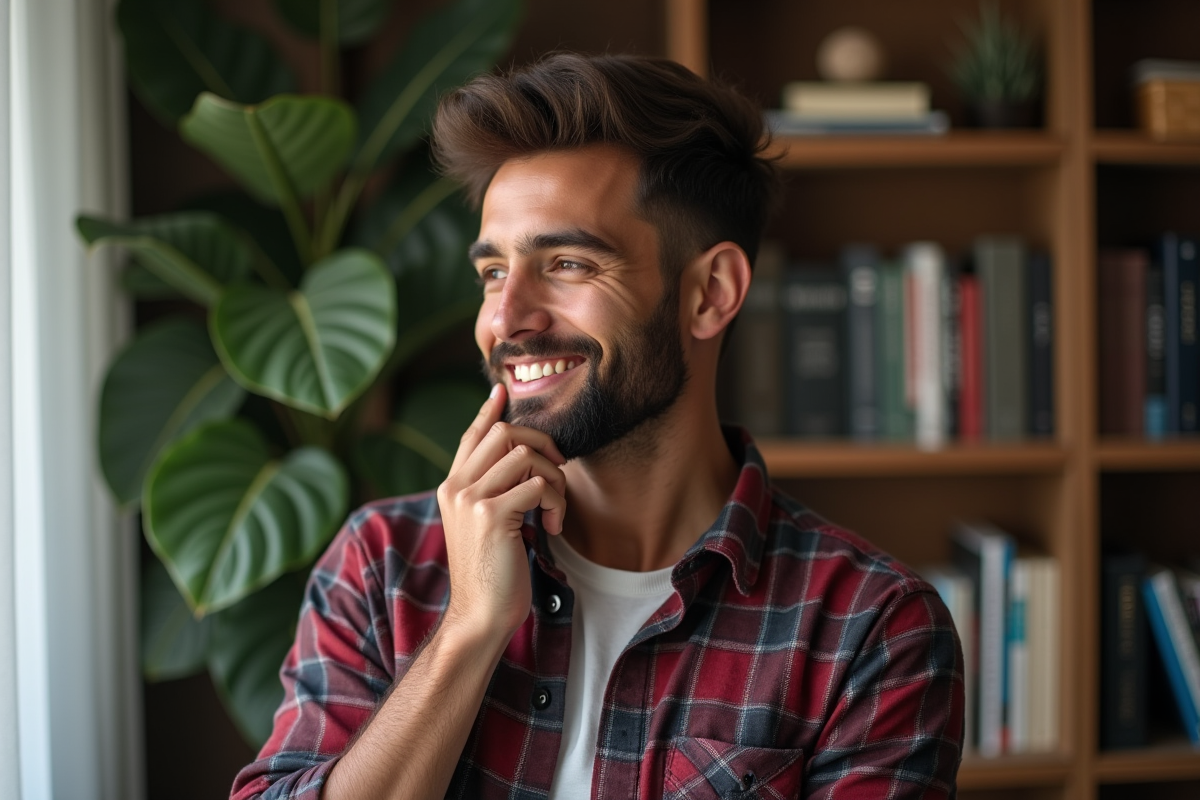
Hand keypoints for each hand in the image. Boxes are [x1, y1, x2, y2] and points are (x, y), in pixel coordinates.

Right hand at [436, 384, 567, 640]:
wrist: (479, 616)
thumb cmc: (491, 574)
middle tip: (558, 472)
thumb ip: (493, 492)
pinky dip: (557, 501)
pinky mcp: (492, 515)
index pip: (471, 436)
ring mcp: (471, 499)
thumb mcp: (484, 525)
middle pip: (503, 433)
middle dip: (542, 444)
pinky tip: (553, 526)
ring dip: (555, 478)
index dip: (489, 411)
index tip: (502, 392)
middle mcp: (456, 487)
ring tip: (555, 510)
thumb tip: (521, 459)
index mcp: (451, 487)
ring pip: (525, 454)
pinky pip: (539, 484)